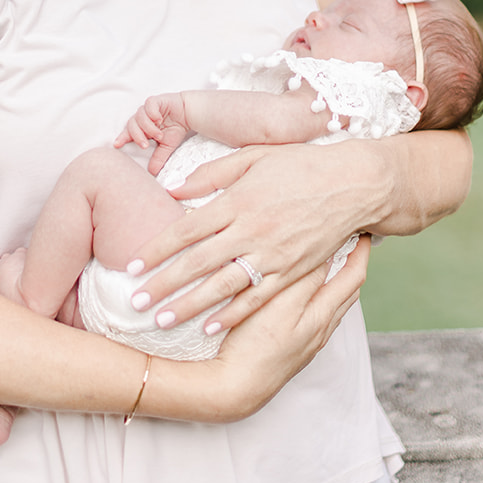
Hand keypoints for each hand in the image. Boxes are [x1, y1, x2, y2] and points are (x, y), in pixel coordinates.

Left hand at [114, 93, 190, 174]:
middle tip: (145, 146)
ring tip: (159, 135)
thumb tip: (152, 173)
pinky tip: (159, 120)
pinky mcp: (155, 101)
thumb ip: (158, 158)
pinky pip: (148, 105)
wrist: (187, 113)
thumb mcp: (166, 146)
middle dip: (137, 137)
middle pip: (131, 125)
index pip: (128, 133)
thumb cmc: (175, 128)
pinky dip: (152, 114)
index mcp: (141, 127)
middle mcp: (142, 117)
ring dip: (148, 128)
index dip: (122, 138)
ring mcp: (147, 108)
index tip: (117, 145)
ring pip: (139, 116)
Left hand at [125, 141, 374, 331]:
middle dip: (163, 285)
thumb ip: (212, 172)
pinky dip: (231, 315)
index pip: (185, 229)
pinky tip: (208, 327)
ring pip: (222, 287)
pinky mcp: (291, 272)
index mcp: (238, 200)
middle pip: (197, 263)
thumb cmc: (301, 164)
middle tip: (134, 303)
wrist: (352, 183)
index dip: (155, 249)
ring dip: (189, 306)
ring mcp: (272, 254)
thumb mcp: (254, 156)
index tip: (130, 266)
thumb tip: (172, 188)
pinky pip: (256, 298)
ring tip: (161, 321)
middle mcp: (251, 230)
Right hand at [203, 237, 370, 419]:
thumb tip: (329, 253)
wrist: (234, 389)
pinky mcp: (295, 349)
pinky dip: (323, 296)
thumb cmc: (253, 345)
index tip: (361, 227)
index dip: (360, 250)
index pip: (352, 276)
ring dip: (338, 280)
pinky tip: (308, 291)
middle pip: (348, 290)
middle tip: (353, 237)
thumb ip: (305, 280)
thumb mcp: (281, 305)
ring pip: (333, 304)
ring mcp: (309, 341)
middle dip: (354, 262)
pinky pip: (320, 316)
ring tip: (334, 257)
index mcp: (321, 315)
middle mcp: (321, 329)